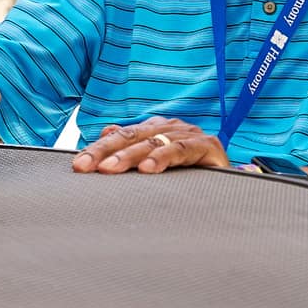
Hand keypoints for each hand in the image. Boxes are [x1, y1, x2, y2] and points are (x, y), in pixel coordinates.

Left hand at [74, 117, 229, 174]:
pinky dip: (163, 158)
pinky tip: (148, 169)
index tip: (77, 165)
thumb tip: (107, 131)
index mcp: (154, 128)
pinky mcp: (207, 145)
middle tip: (85, 166)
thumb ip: (132, 147)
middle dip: (105, 152)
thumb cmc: (189, 171)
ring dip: (129, 157)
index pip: (119, 136)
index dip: (97, 149)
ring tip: (109, 169)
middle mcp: (168, 127)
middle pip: (131, 136)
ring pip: (152, 143)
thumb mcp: (155, 160)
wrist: (229, 180)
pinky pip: (181, 150)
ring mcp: (188, 134)